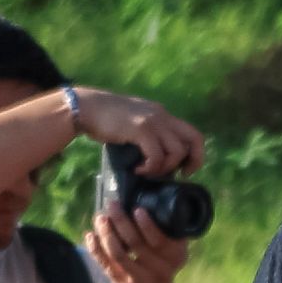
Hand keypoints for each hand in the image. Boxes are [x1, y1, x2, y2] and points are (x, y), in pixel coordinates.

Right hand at [64, 89, 205, 176]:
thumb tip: (157, 159)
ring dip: (164, 168)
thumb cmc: (105, 118)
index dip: (195, 154)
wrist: (85, 107)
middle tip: (179, 175)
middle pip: (195, 139)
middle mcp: (162, 116)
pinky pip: (156, 156)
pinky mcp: (140, 129)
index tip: (184, 169)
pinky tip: (137, 169)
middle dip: (193, 162)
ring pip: (176, 151)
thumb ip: (148, 134)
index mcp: (162, 115)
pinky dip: (150, 168)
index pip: (193, 133)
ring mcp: (152, 122)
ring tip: (148, 171)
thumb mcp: (134, 122)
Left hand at [87, 199, 186, 282]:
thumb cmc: (163, 265)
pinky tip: (91, 235)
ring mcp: (139, 279)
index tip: (136, 209)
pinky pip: (106, 264)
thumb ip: (170, 231)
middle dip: (121, 221)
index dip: (146, 224)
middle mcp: (159, 269)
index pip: (159, 239)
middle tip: (112, 204)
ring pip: (118, 253)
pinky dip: (96, 249)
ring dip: (107, 233)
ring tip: (100, 217)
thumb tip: (154, 199)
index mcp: (174, 256)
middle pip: (135, 243)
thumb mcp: (175, 251)